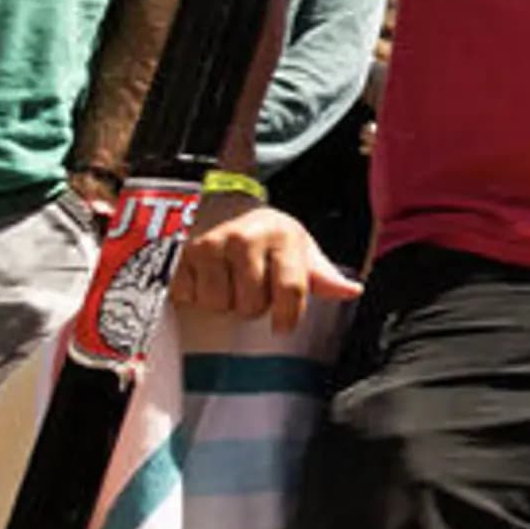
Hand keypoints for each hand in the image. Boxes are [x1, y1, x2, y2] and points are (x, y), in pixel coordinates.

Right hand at [174, 198, 359, 335]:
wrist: (219, 202)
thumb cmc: (265, 233)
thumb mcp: (297, 247)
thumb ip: (321, 275)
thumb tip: (352, 291)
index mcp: (282, 236)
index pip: (291, 289)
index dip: (288, 315)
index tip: (283, 326)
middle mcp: (245, 238)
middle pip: (251, 306)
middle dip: (252, 304)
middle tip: (249, 285)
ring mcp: (209, 246)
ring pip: (218, 306)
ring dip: (224, 301)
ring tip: (227, 278)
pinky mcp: (177, 255)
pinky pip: (189, 298)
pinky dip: (196, 295)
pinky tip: (204, 275)